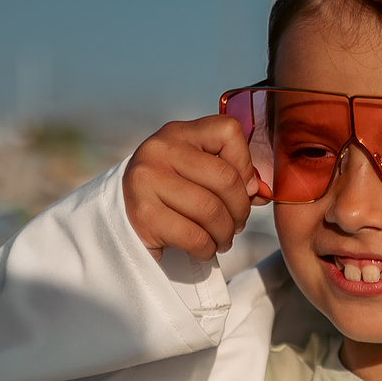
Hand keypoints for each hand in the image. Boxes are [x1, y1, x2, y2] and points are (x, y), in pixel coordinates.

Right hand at [122, 115, 259, 259]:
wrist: (121, 225)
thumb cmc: (171, 199)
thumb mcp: (197, 174)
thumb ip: (231, 175)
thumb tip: (260, 191)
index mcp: (177, 133)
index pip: (229, 131)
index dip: (246, 164)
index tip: (243, 188)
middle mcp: (158, 150)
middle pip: (226, 178)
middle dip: (240, 210)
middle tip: (236, 224)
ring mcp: (146, 180)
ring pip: (213, 211)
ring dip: (225, 233)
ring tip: (221, 239)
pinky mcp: (142, 215)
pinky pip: (196, 237)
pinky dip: (208, 249)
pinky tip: (203, 248)